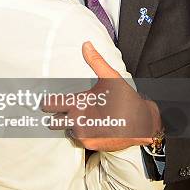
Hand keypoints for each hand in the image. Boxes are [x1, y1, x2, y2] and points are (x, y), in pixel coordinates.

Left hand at [44, 42, 161, 150]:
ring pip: (66, 131)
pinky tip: (91, 126)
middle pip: (53, 122)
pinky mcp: (90, 145)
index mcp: (79, 103)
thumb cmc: (126, 99)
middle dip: (56, 116)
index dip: (47, 102)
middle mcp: (78, 121)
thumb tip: (86, 44)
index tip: (47, 101)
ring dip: (70, 125)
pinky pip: (77, 140)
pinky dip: (81, 134)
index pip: (50, 104)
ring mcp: (84, 135)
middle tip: (62, 110)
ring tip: (82, 117)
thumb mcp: (111, 78)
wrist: (143, 124)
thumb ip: (96, 61)